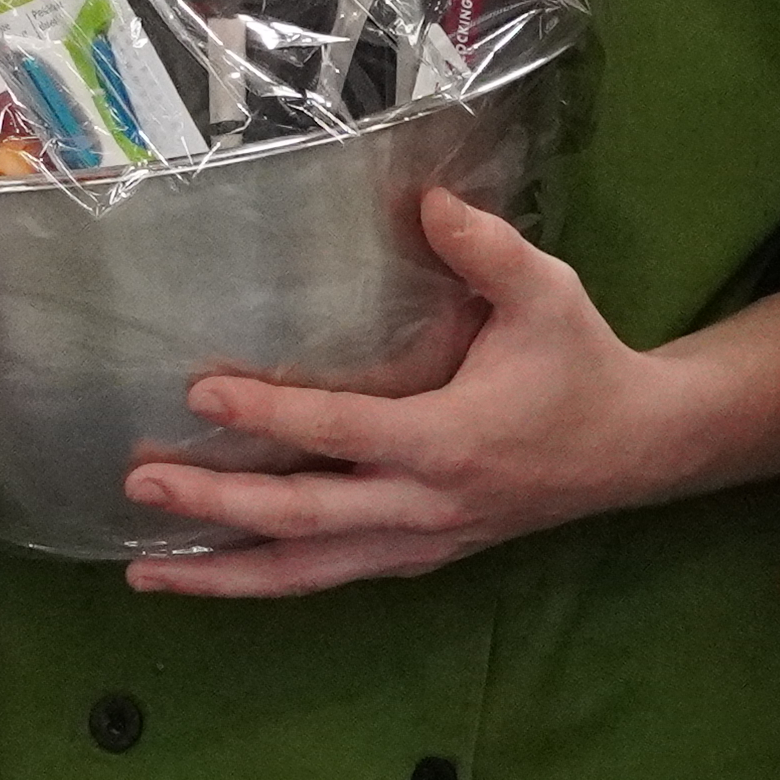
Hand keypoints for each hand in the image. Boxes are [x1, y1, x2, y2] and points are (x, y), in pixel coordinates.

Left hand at [126, 203, 779, 602]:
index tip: (199, 395)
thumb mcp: (548, 294)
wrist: (638, 449)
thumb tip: (425, 199)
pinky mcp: (419, 558)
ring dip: (225, 576)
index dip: (268, 418)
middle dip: (217, 507)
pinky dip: (269, 580)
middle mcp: (424, 507)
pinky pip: (332, 575)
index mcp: (449, 442)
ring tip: (144, 574)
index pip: (341, 432)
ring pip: (309, 573)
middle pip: (303, 520)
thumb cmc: (582, 364)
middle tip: (141, 484)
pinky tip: (212, 576)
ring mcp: (420, 543)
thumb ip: (485, 249)